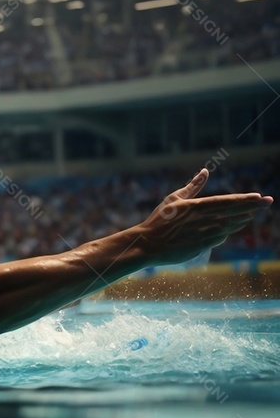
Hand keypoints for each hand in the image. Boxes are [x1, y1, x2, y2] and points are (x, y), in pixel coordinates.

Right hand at [138, 168, 271, 265]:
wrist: (149, 244)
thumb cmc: (159, 220)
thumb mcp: (174, 199)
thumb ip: (193, 186)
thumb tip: (205, 171)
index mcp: (198, 206)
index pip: (229, 201)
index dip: (246, 199)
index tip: (261, 196)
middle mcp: (205, 220)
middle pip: (235, 212)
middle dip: (254, 206)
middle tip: (269, 202)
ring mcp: (206, 234)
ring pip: (231, 225)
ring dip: (243, 219)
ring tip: (252, 214)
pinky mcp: (204, 246)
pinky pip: (221, 236)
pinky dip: (227, 231)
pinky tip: (232, 227)